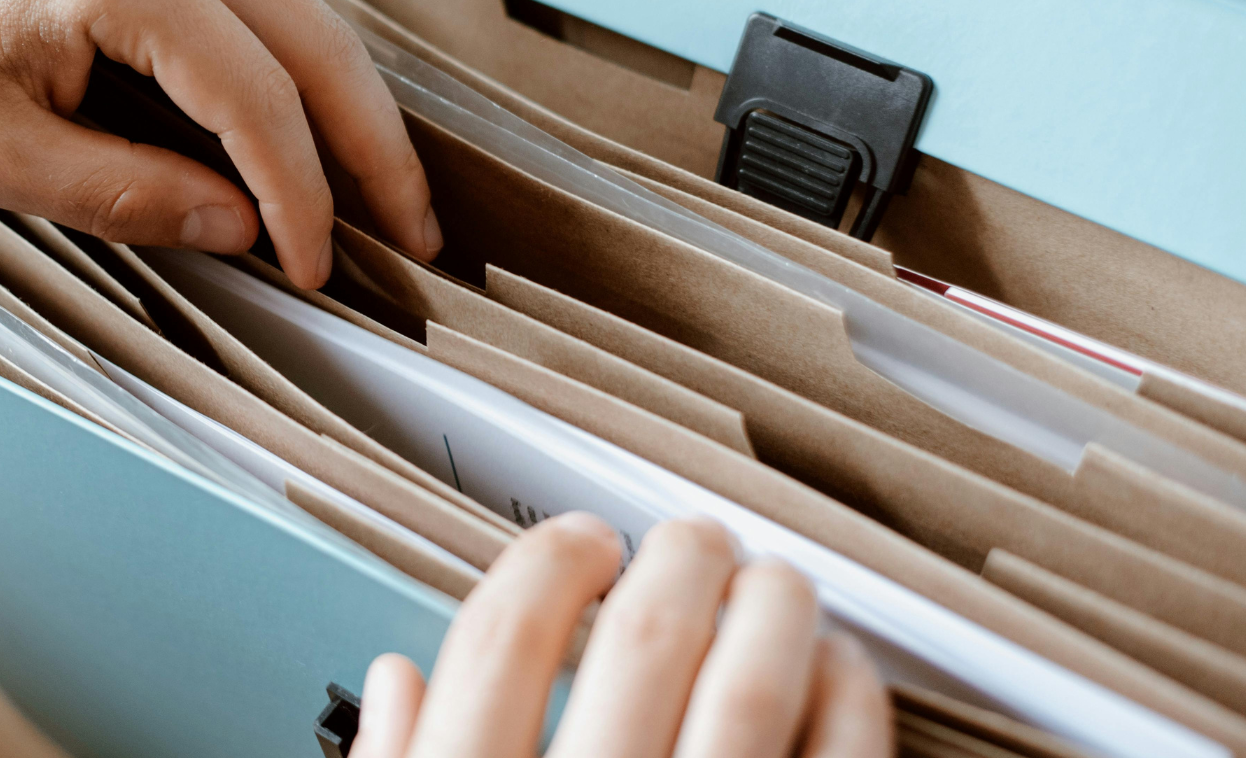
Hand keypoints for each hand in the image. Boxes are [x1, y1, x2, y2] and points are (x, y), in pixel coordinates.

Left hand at [0, 0, 441, 287]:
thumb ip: (125, 193)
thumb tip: (241, 226)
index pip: (260, 102)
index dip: (303, 199)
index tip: (316, 267)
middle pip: (320, 44)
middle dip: (376, 150)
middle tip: (417, 235)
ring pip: (304, 9)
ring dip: (346, 103)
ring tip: (380, 190)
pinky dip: (293, 57)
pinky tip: (308, 120)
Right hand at [354, 514, 891, 757]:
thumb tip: (395, 683)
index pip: (500, 644)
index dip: (545, 564)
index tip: (580, 544)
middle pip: (640, 645)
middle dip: (676, 564)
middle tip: (691, 543)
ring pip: (749, 695)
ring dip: (772, 612)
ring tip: (774, 583)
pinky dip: (850, 702)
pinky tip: (840, 672)